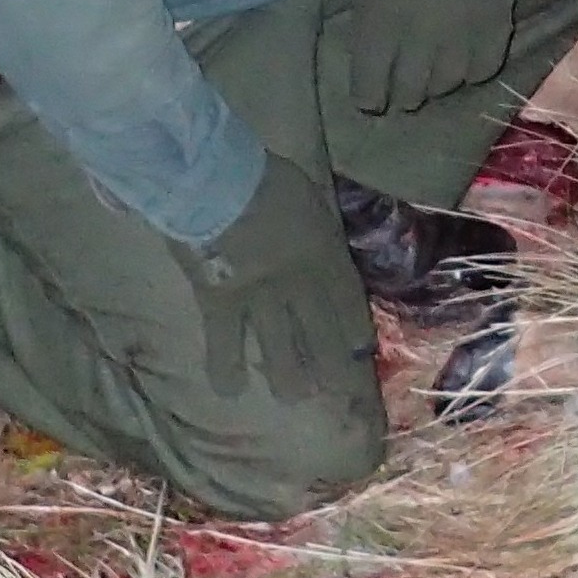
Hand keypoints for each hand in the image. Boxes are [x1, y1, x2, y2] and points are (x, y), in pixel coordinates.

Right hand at [169, 152, 370, 401]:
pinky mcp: (219, 304)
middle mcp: (297, 283)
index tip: (361, 351)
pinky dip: (225, 367)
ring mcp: (258, 298)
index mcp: (323, 252)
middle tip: (337, 392)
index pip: (346, 298)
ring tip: (294, 396)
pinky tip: (229, 389)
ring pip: (278, 348)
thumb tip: (324, 248)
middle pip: (319, 333)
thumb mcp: (310, 197)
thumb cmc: (267, 181)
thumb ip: (318, 229)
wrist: (217, 185)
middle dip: (331, 366)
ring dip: (288, 377)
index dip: (354, 327)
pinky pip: (223, 344)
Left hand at [348, 0, 520, 115]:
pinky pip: (480, 73)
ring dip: (438, 79)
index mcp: (381, 25)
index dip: (369, 97)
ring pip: (444, 87)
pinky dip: (472, 69)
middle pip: (408, 96)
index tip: (374, 94)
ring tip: (439, 62)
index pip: (369, 91)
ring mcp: (460, 40)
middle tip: (407, 79)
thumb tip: (370, 64)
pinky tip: (467, 53)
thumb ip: (368, 27)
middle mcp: (419, 41)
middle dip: (403, 92)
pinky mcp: (495, 33)